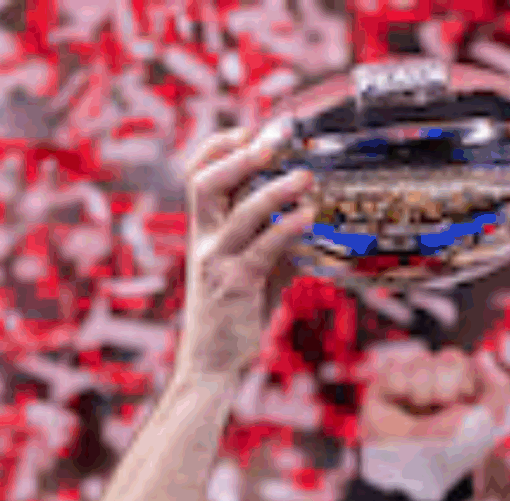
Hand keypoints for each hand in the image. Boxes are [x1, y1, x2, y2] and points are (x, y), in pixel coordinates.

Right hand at [177, 128, 313, 386]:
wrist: (212, 362)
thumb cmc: (235, 312)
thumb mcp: (255, 268)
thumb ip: (275, 241)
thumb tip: (312, 217)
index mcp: (203, 230)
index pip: (197, 174)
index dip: (218, 146)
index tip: (248, 129)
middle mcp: (204, 240)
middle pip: (206, 182)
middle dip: (240, 155)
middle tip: (274, 139)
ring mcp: (217, 262)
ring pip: (240, 212)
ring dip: (275, 189)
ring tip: (306, 176)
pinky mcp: (236, 285)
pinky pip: (262, 248)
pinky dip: (286, 228)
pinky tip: (308, 217)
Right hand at [357, 343, 509, 500]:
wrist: (404, 472)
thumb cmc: (445, 453)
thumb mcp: (482, 428)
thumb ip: (499, 390)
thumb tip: (483, 355)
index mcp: (467, 391)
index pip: (476, 363)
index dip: (473, 381)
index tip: (468, 401)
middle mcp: (441, 382)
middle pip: (451, 358)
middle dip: (448, 388)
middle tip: (440, 411)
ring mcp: (413, 380)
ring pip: (423, 361)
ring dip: (423, 392)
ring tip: (417, 413)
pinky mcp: (386, 382)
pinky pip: (396, 369)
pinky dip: (398, 389)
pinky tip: (397, 403)